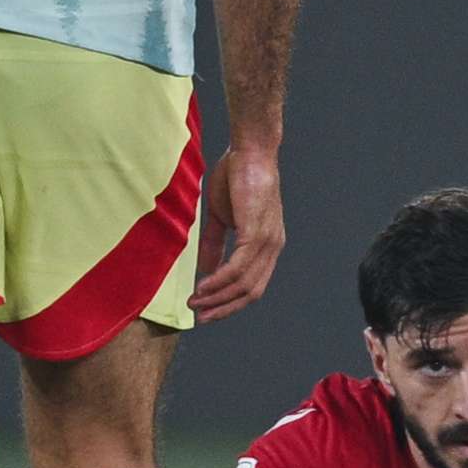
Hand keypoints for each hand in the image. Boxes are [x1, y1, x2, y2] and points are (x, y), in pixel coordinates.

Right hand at [193, 135, 286, 323]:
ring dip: (217, 297)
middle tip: (200, 317)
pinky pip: (238, 266)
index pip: (253, 285)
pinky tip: (203, 286)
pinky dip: (220, 280)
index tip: (207, 310)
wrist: (249, 150)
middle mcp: (272, 247)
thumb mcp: (222, 216)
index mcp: (267, 245)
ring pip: (244, 283)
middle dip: (224, 308)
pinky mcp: (257, 231)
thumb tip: (206, 270)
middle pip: (251, 292)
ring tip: (195, 303)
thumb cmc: (236, 177)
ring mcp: (268, 241)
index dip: (230, 302)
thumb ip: (215, 244)